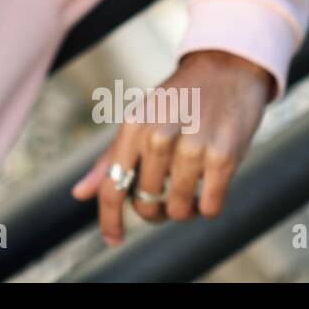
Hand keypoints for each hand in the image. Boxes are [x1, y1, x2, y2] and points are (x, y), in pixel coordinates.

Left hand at [70, 49, 274, 245]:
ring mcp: (192, 147)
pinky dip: (208, 206)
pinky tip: (209, 188)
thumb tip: (80, 194)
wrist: (228, 69)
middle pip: (146, 203)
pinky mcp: (223, 156)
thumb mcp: (139, 121)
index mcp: (132, 127)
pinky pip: (210, 207)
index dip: (109, 220)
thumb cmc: (178, 100)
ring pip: (179, 210)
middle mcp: (158, 136)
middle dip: (155, 208)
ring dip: (184, 208)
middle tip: (166, 194)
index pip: (112, 187)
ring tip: (189, 187)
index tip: (113, 240)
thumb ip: (110, 159)